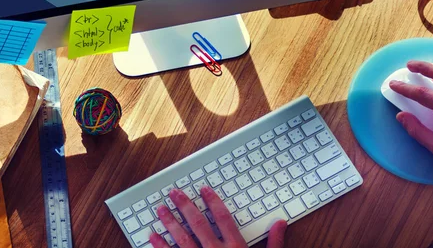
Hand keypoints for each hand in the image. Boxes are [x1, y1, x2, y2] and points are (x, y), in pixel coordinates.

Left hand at [149, 186, 286, 247]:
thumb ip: (274, 243)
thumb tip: (280, 223)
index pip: (222, 217)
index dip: (212, 201)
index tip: (203, 190)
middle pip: (197, 224)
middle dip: (184, 206)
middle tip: (174, 193)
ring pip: (181, 239)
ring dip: (169, 223)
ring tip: (160, 210)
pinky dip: (160, 246)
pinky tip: (152, 236)